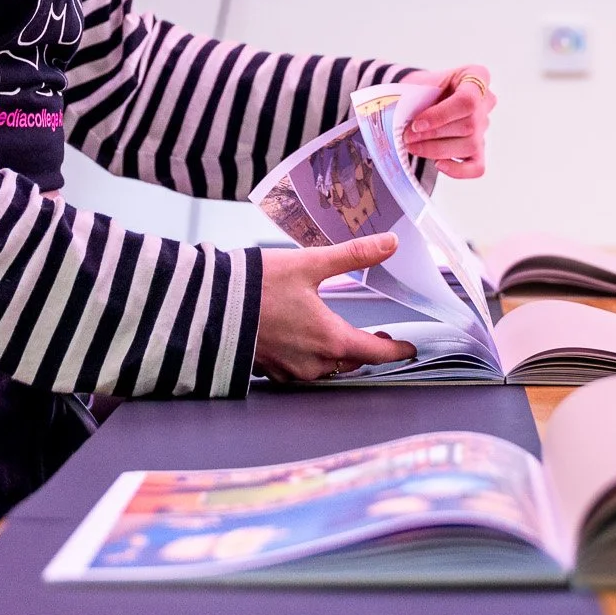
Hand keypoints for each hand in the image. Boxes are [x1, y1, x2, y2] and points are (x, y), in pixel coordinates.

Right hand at [255, 234, 417, 382]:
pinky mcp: (269, 370)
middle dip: (367, 350)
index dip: (395, 350)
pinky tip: (305, 340)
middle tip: (378, 337)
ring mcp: (289, 371)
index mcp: (329, 339)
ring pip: (327, 369)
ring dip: (338, 355)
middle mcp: (313, 363)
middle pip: (352, 362)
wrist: (207, 306)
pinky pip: (301, 370)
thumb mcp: (309, 263)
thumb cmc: (257, 285)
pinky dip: (310, 357)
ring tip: (342, 336)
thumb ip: (353, 255)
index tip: (408, 349)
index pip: (375, 352)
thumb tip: (389, 244)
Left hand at [401, 66, 495, 177]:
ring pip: (470, 145)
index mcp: (476, 76)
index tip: (416, 124)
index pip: (468, 100)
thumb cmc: (423, 87)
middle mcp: (486, 101)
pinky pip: (477, 167)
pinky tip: (438, 164)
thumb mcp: (421, 82)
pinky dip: (458, 170)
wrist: (422, 96)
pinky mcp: (479, 150)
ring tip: (413, 146)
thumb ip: (418, 99)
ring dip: (436, 149)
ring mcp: (485, 127)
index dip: (441, 115)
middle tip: (407, 136)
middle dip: (433, 134)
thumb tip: (407, 125)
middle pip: (469, 125)